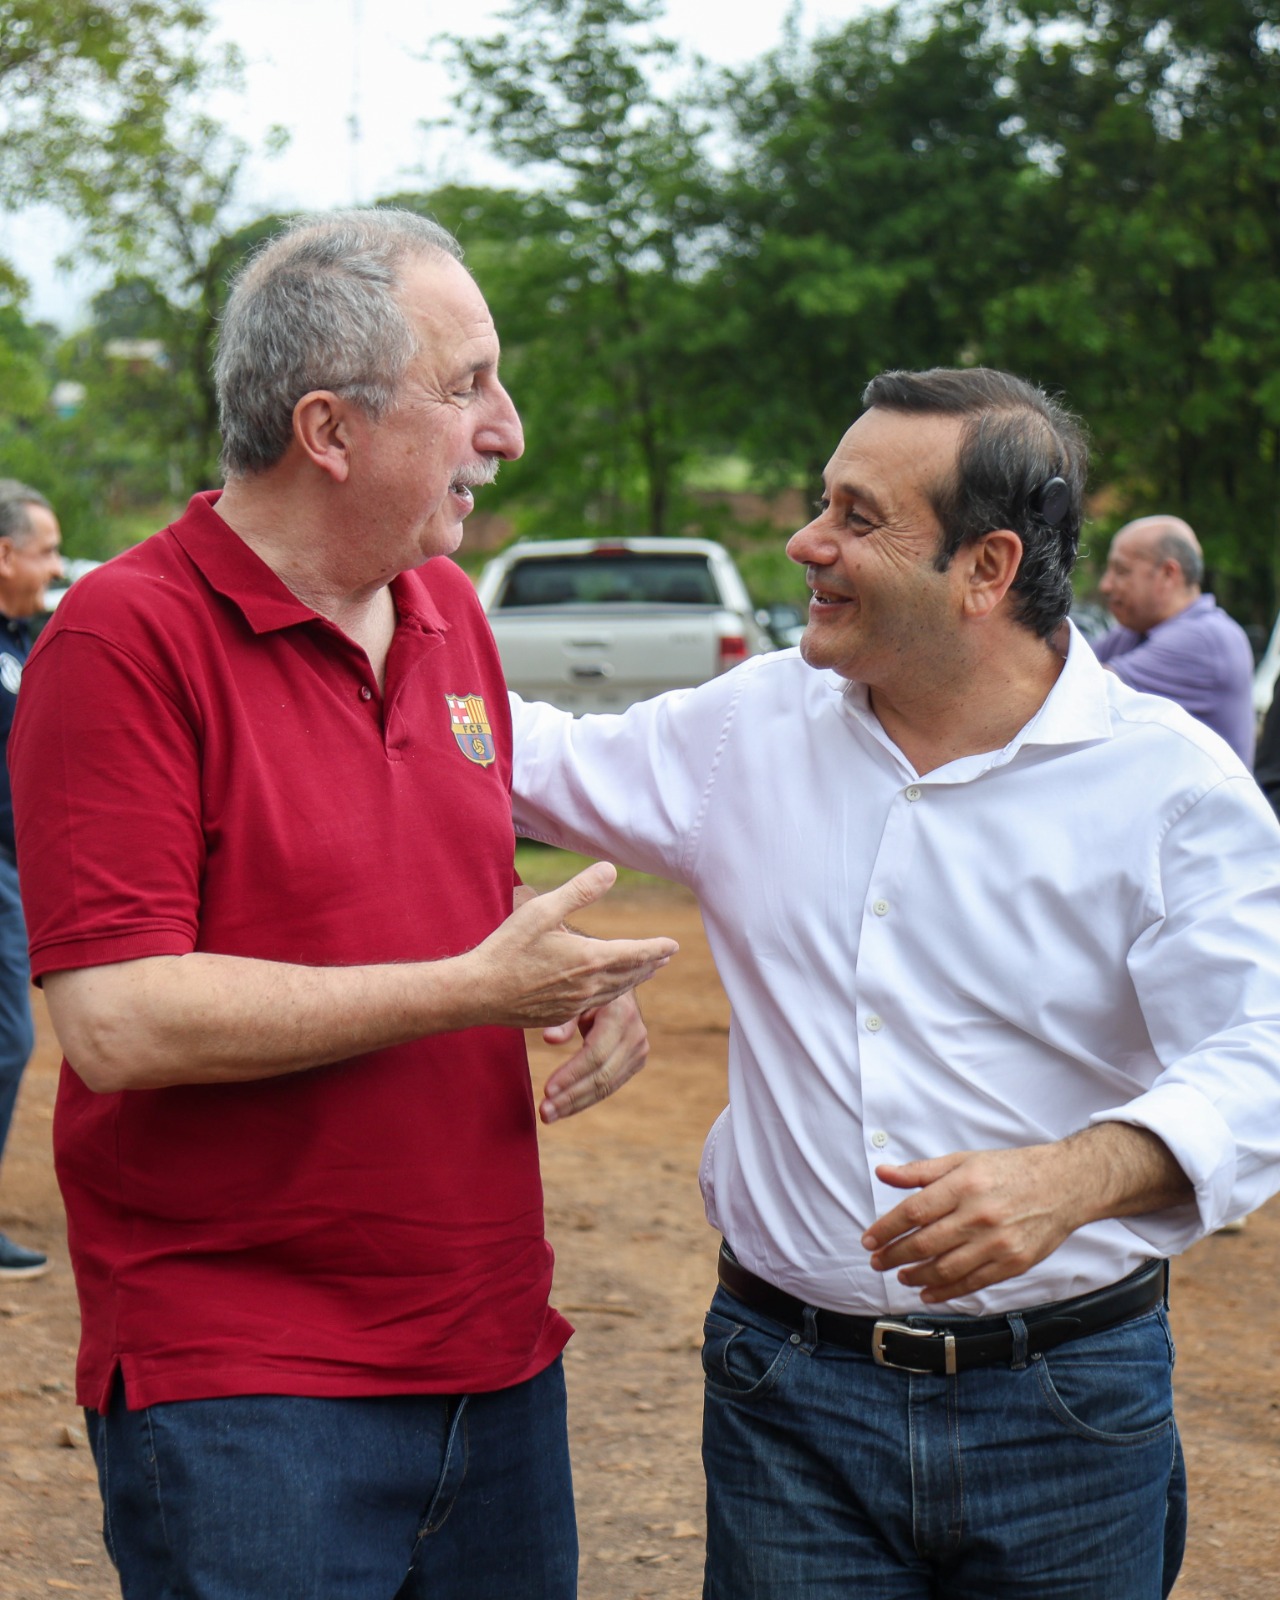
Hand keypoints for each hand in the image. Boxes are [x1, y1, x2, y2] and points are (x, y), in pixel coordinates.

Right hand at [471, 862, 677, 1028]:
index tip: (674, 944)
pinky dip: (612, 994)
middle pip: (630, 974)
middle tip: (666, 956)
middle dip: (650, 964)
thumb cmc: (507, 948)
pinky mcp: (561, 1014)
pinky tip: (608, 991)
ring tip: (646, 971)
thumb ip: (579, 891)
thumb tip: (610, 869)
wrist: (478, 993)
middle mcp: (589, 985)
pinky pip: (596, 1004)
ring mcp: (575, 1003)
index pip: (635, 953)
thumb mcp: (543, 910)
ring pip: (615, 991)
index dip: (656, 948)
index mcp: (589, 958)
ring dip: (634, 979)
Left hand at [538, 992, 648, 1122]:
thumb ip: (564, 1018)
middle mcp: (635, 1035)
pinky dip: (586, 1098)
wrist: (620, 989)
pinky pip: (610, 1086)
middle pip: (602, 1075)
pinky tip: (565, 1107)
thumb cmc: (590, 991)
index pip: (595, 1054)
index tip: (547, 1090)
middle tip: (544, 1112)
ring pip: (607, 1086)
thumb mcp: (577, 997)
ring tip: (549, 1115)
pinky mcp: (636, 1061)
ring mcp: (639, 1050)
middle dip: (571, 1096)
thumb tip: (549, 1039)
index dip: (571, 1074)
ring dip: (576, 1103)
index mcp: (620, 1014)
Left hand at [860, 1145, 1086, 1303]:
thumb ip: (921, 1171)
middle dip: (894, 1255)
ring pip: (945, 1268)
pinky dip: (945, 1291)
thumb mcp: (964, 1160)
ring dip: (916, 1276)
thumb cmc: (1011, 1170)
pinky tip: (928, 1292)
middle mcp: (979, 1215)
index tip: (868, 1239)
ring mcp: (997, 1243)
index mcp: (964, 1185)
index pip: (913, 1211)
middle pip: (924, 1243)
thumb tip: (884, 1172)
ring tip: (900, 1276)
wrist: (1064, 1185)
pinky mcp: (1013, 1263)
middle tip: (877, 1261)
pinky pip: (972, 1283)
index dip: (886, 1228)